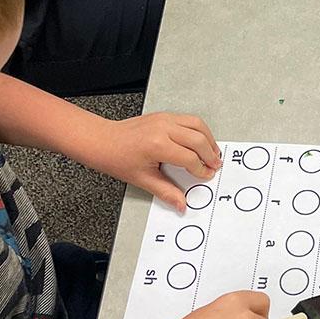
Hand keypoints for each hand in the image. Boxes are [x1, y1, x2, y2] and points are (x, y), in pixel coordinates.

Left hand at [86, 112, 221, 210]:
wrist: (104, 141)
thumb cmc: (118, 159)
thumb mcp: (142, 180)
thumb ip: (166, 192)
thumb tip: (181, 204)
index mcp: (157, 145)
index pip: (189, 158)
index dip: (201, 169)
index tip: (206, 175)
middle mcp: (164, 128)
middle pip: (198, 139)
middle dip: (210, 154)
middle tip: (215, 165)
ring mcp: (165, 118)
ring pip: (197, 125)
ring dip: (209, 139)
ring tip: (213, 152)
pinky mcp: (165, 115)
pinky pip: (189, 119)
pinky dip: (199, 130)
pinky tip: (201, 140)